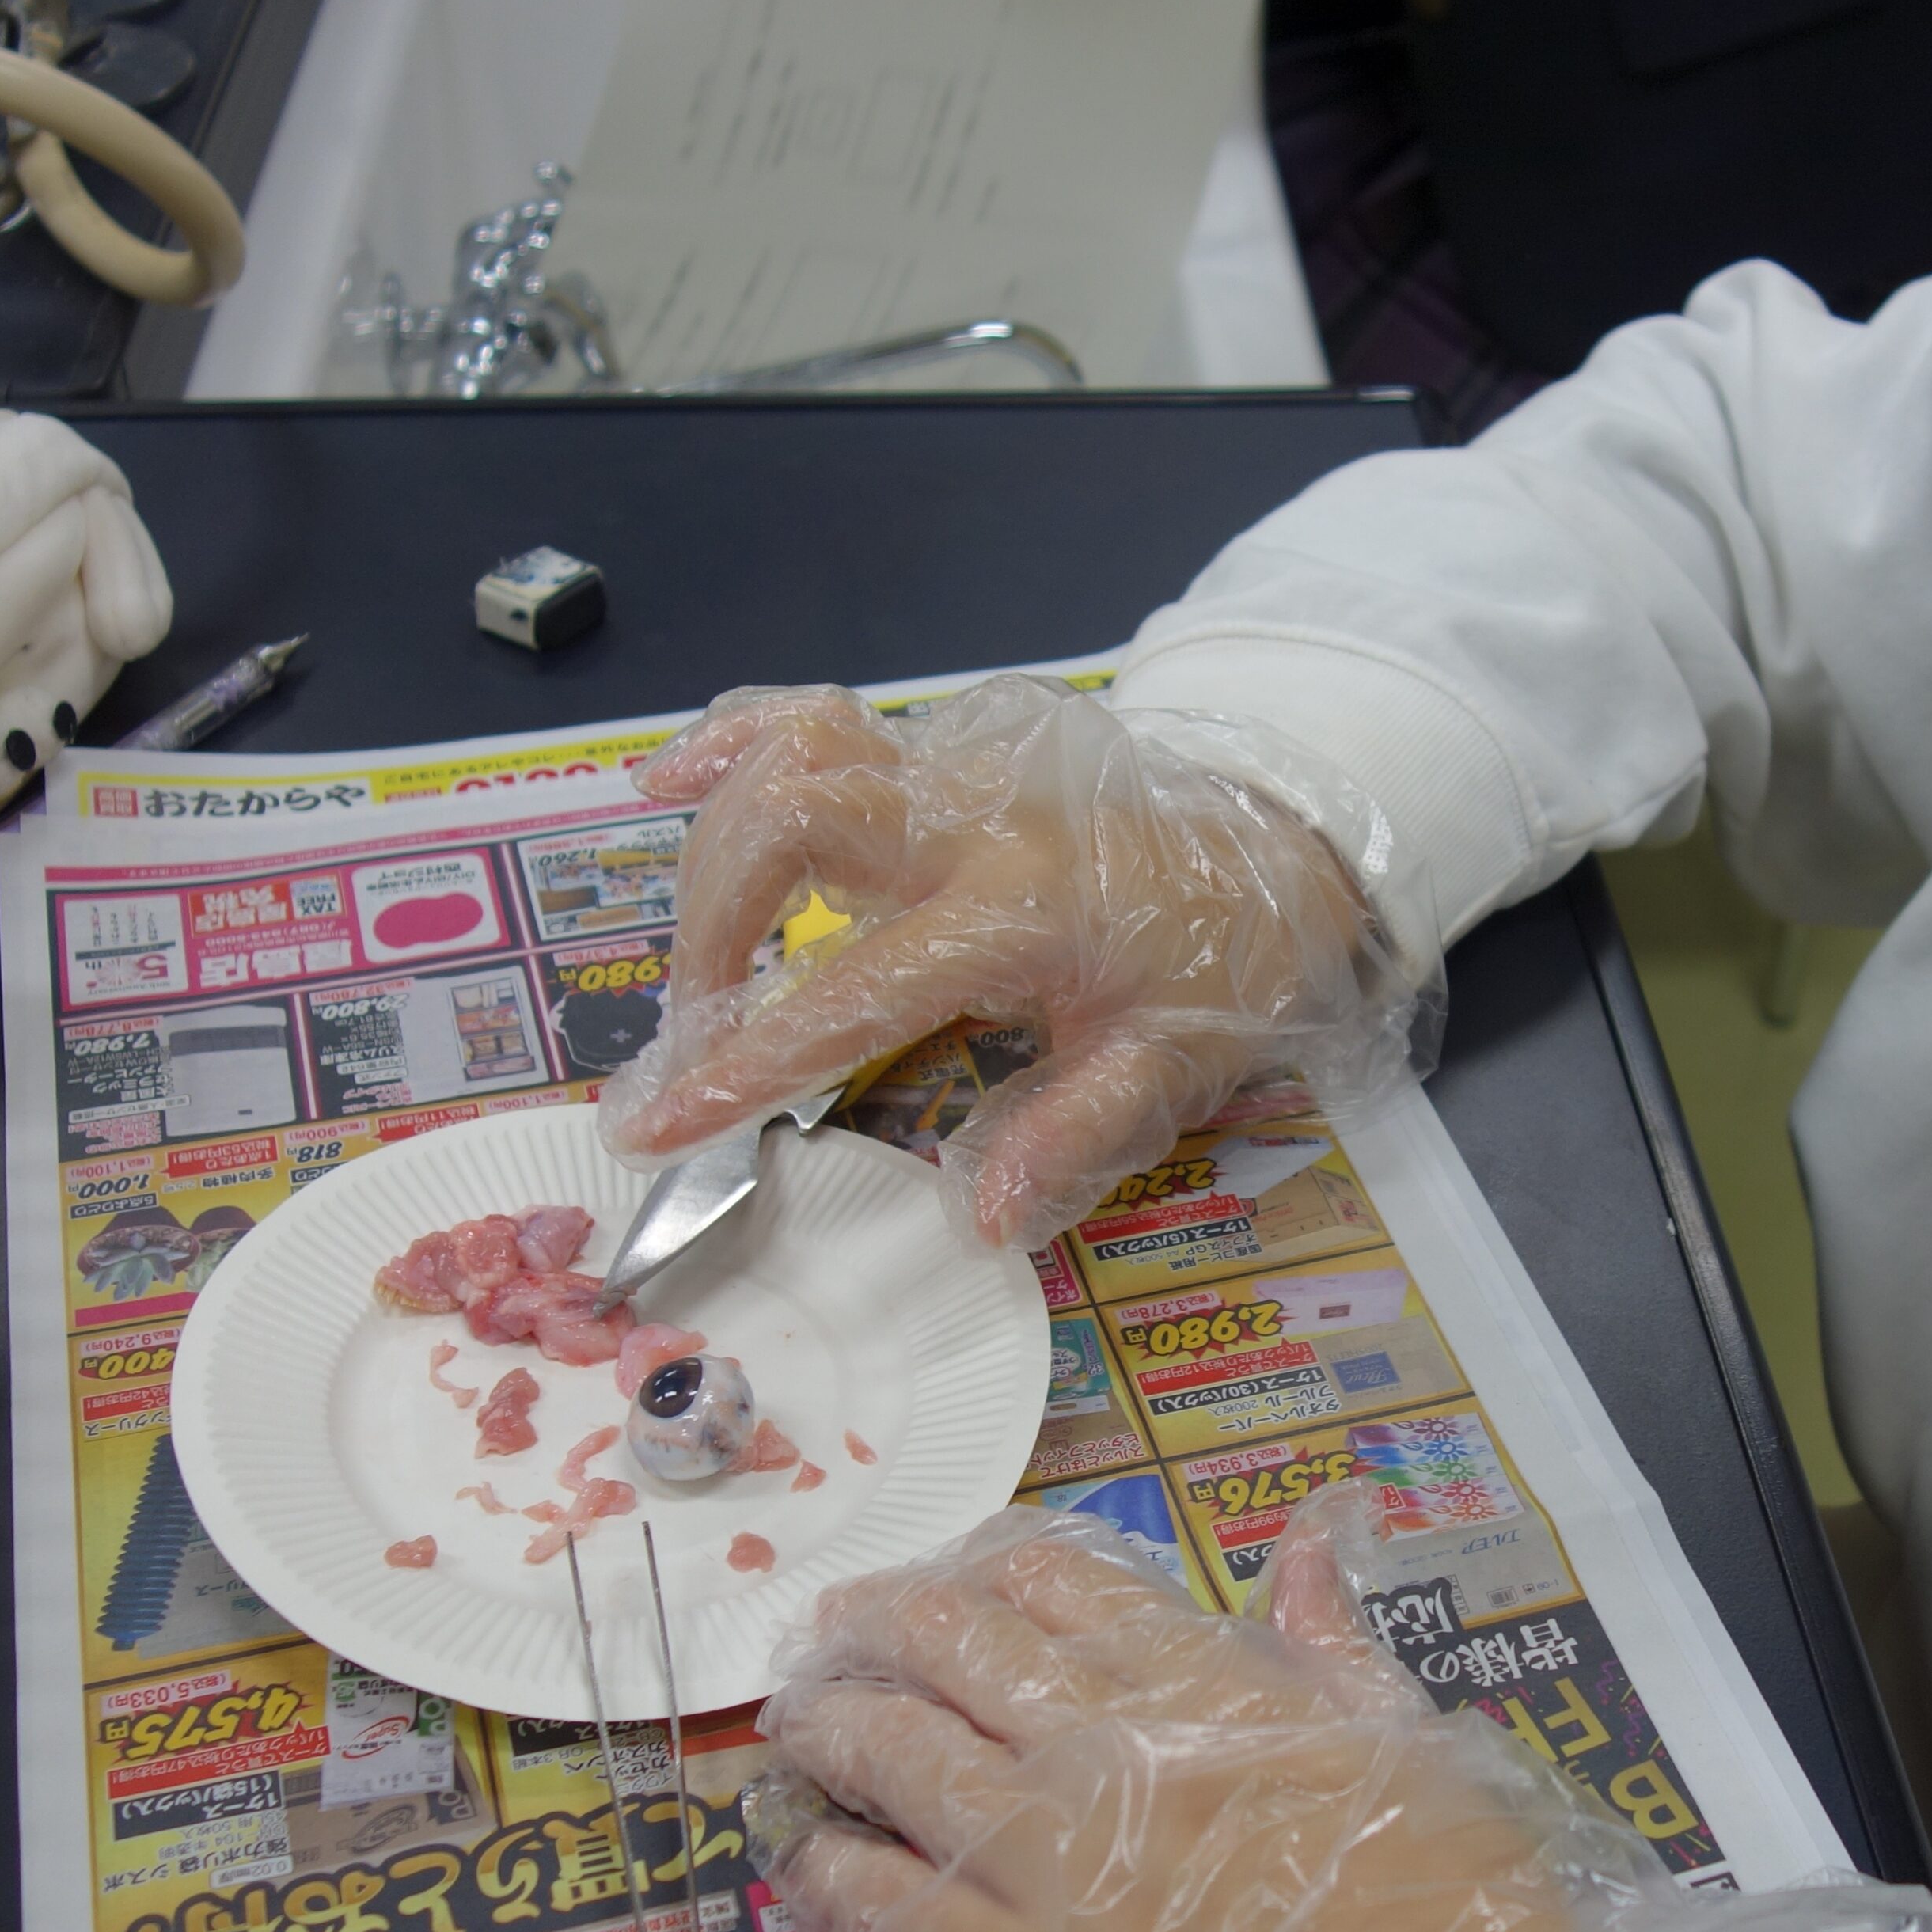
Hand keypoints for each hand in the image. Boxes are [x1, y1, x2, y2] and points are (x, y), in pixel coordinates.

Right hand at [601, 677, 1431, 1248]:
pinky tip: (672, 777)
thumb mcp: (1176, 1068)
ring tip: (692, 950)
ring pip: (791, 755)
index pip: (849, 991)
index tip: (649, 1124)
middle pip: (791, 823)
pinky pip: (820, 716)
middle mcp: (972, 821)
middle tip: (692, 1034)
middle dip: (708, 929)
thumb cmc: (1222, 968)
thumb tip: (979, 1215)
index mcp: (1022, 911)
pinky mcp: (942, 751)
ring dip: (715, 844)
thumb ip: (1075, 1134)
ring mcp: (952, 771)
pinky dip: (736, 739)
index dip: (740, 1063)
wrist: (1282, 849)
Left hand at [753, 1497, 1601, 1931]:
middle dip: (880, 1628)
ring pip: (905, 1762)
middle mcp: (1110, 1752)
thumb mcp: (1419, 1750)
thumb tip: (1310, 1533)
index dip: (987, 1570)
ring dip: (836, 1729)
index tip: (953, 1578)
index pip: (1063, 1585)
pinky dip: (835, 1878)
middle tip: (832, 1629)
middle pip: (956, 1652)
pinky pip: (895, 1916)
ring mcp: (1054, 1868)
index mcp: (1210, 1686)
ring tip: (796, 1720)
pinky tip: (803, 1859)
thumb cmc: (1464, 1922)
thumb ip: (1338, 1645)